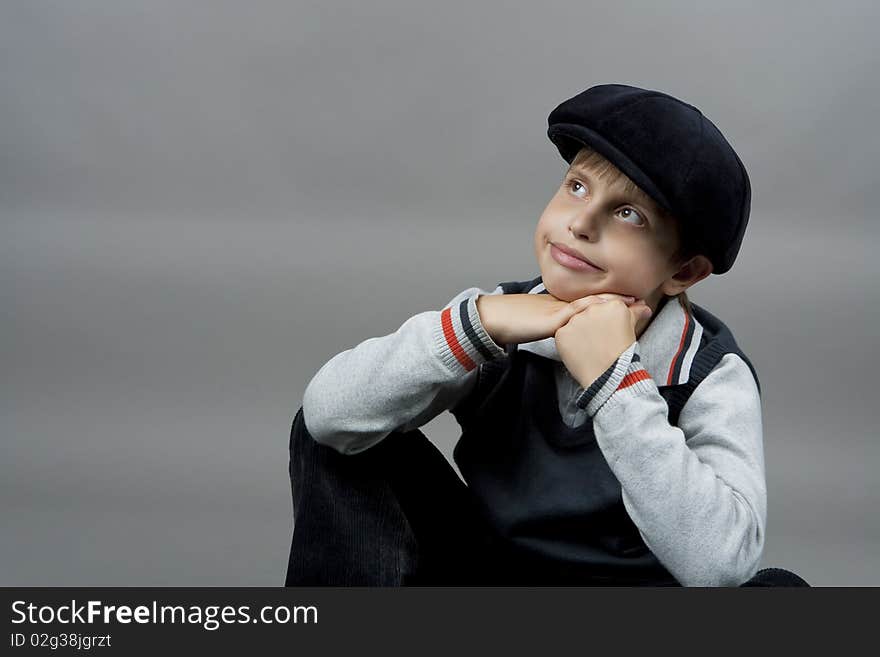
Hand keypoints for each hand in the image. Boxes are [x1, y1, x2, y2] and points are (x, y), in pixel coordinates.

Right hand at [477, 292, 640, 345]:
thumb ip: (555, 323)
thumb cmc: (513, 322)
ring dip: (614, 305)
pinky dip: (594, 310)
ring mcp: (559, 311)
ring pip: (592, 305)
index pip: (591, 301)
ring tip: (636, 306)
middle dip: (619, 302)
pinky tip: (608, 307)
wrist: (494, 319)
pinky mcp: (553, 319)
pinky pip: (577, 313)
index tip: (631, 300)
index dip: (611, 300)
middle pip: (597, 301)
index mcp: (561, 305)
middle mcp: (563, 304)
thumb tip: (567, 330)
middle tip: (642, 301)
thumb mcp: (539, 323)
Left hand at [555, 297, 652, 389]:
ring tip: (590, 346)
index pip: (607, 305)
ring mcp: (576, 320)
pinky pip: (564, 333)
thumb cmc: (622, 354)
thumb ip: (634, 313)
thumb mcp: (631, 329)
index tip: (607, 329)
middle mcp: (593, 308)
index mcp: (613, 305)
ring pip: (576, 321)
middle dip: (594, 324)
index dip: (606, 318)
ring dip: (580, 331)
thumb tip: (643, 306)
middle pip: (590, 311)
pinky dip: (569, 341)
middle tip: (599, 339)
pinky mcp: (562, 332)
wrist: (608, 376)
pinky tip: (579, 350)